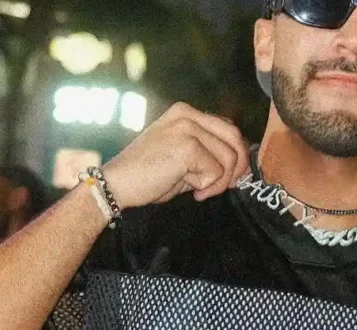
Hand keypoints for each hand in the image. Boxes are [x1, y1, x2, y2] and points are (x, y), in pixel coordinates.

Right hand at [101, 102, 250, 208]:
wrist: (116, 184)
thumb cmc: (147, 176)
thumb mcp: (181, 156)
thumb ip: (207, 152)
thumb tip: (240, 162)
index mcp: (185, 112)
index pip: (227, 128)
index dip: (236, 154)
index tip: (229, 177)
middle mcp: (187, 114)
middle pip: (234, 138)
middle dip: (237, 167)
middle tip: (223, 187)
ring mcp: (187, 128)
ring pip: (229, 158)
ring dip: (219, 182)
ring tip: (198, 190)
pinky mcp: (188, 146)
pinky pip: (216, 172)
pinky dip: (207, 187)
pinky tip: (189, 189)